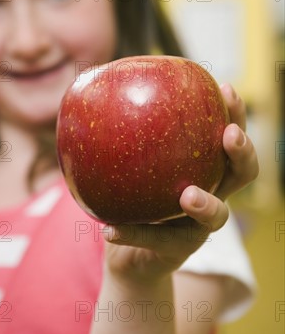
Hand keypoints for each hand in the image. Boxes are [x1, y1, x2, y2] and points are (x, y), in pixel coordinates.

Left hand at [102, 83, 258, 285]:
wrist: (127, 253)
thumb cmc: (130, 197)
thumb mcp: (128, 163)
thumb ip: (121, 132)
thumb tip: (91, 80)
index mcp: (203, 168)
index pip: (228, 137)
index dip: (234, 113)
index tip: (223, 88)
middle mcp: (211, 194)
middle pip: (241, 174)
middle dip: (241, 152)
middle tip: (229, 134)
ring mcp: (198, 227)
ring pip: (217, 216)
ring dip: (205, 203)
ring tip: (188, 195)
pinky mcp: (177, 253)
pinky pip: (156, 243)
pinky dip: (132, 234)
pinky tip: (109, 230)